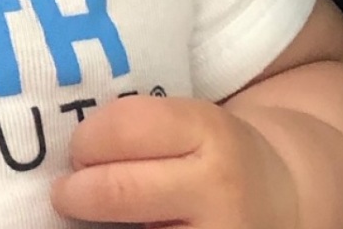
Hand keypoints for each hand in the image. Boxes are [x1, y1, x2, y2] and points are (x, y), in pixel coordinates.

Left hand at [50, 95, 299, 228]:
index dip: (87, 141)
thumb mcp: (190, 124)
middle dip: (76, 191)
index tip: (77, 150)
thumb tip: (60, 153)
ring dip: (92, 225)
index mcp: (208, 130)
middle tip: (67, 192)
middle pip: (117, 190)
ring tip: (87, 215)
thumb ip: (136, 130)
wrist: (282, 196)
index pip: (125, 128)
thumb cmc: (212, 156)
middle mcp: (218, 185)